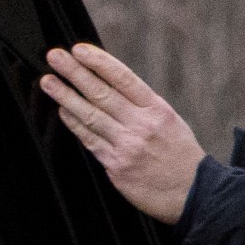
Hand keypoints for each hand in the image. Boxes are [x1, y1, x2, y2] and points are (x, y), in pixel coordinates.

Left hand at [40, 44, 204, 224]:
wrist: (196, 194)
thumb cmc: (182, 156)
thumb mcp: (172, 123)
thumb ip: (143, 107)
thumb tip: (110, 86)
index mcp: (158, 111)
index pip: (124, 80)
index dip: (99, 62)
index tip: (79, 50)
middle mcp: (142, 126)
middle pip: (101, 94)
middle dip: (75, 73)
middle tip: (55, 57)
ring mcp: (127, 146)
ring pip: (89, 116)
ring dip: (65, 96)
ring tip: (49, 81)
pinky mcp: (116, 166)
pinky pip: (89, 140)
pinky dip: (74, 124)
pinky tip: (63, 111)